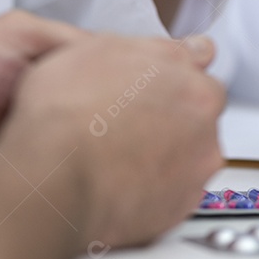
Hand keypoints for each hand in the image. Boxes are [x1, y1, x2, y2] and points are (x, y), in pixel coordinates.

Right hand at [0, 33, 225, 247]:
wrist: (53, 179)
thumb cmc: (69, 114)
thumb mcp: (104, 49)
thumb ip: (156, 48)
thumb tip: (183, 48)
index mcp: (196, 88)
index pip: (200, 74)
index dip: (169, 78)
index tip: (151, 85)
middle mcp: (205, 132)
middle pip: (197, 117)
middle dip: (170, 117)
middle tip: (125, 119)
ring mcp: (193, 175)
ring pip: (186, 157)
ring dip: (162, 154)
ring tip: (115, 153)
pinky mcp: (176, 211)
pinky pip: (170, 194)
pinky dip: (151, 188)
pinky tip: (118, 180)